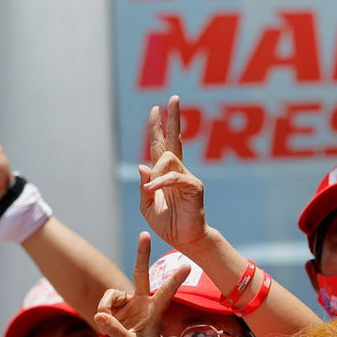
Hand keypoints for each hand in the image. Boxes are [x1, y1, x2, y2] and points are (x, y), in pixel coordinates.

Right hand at [91, 233, 189, 336]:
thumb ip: (115, 330)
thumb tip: (99, 315)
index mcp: (154, 312)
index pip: (166, 293)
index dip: (175, 279)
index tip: (187, 265)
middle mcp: (143, 302)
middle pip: (141, 273)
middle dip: (142, 254)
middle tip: (145, 234)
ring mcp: (130, 302)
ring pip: (111, 294)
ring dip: (106, 306)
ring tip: (106, 324)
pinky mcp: (118, 306)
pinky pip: (105, 302)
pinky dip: (102, 312)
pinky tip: (106, 323)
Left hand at [138, 96, 210, 252]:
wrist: (184, 239)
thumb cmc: (168, 223)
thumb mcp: (147, 205)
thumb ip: (144, 186)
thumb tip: (142, 166)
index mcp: (166, 173)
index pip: (161, 146)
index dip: (158, 128)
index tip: (155, 109)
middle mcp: (178, 171)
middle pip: (175, 139)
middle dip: (173, 118)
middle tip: (174, 97)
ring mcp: (187, 176)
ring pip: (168, 159)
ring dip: (155, 172)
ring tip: (151, 190)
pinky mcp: (194, 186)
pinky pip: (174, 177)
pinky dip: (161, 182)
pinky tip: (153, 190)